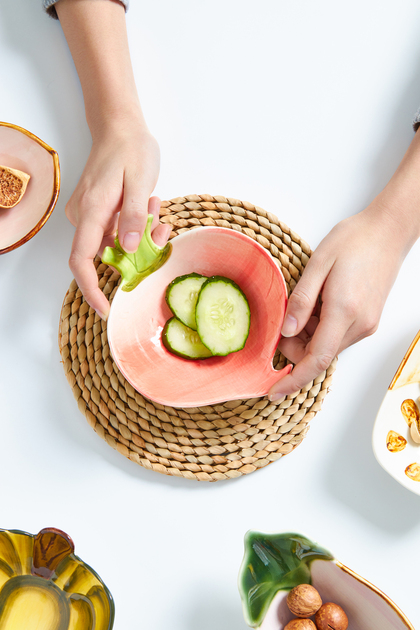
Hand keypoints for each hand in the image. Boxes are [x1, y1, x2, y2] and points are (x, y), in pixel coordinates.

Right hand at [66, 124, 170, 318]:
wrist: (119, 126)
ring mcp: (89, 214)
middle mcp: (84, 215)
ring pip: (114, 243)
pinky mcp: (96, 211)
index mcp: (92, 211)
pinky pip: (115, 231)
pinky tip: (150, 208)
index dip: (91, 289)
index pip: (81, 260)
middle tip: (160, 231)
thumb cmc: (131, 149)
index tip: (107, 308)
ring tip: (157, 212)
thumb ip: (133, 216)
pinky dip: (136, 228)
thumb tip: (127, 250)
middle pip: (104, 254)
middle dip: (135, 255)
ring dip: (140, 238)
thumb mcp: (140, 182)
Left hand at [268, 202, 409, 400]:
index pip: (316, 359)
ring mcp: (366, 325)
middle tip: (284, 318)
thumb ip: (301, 301)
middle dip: (294, 347)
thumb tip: (287, 332)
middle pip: (318, 355)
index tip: (273, 392)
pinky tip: (318, 303)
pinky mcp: (367, 321)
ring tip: (306, 301)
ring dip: (307, 335)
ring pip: (326, 346)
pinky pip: (336, 336)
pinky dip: (319, 328)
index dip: (293, 379)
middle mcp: (359, 325)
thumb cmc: (354, 241)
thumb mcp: (318, 264)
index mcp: (344, 311)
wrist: (387, 232)